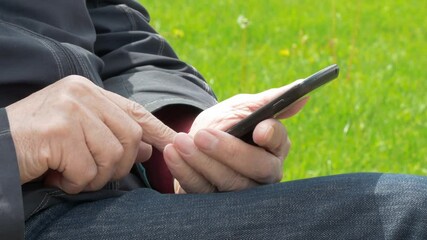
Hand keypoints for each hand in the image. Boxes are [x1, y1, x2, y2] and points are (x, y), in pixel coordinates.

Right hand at [6, 75, 174, 193]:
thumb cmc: (37, 142)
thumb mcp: (78, 132)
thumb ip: (112, 133)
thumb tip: (149, 147)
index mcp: (88, 90)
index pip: (135, 111)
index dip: (159, 131)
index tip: (177, 144)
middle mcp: (81, 94)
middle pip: (130, 137)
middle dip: (119, 165)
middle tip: (93, 173)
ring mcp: (70, 110)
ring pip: (112, 156)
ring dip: (95, 176)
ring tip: (70, 173)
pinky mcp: (59, 132)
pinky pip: (87, 170)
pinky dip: (75, 183)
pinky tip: (56, 175)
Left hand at [163, 83, 307, 192]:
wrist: (198, 142)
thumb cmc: (226, 123)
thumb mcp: (241, 107)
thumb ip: (266, 101)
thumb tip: (301, 88)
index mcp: (274, 146)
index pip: (280, 142)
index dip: (272, 136)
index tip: (259, 129)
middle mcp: (264, 173)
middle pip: (258, 169)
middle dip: (229, 152)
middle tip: (202, 135)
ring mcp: (242, 191)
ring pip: (229, 184)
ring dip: (201, 163)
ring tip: (180, 142)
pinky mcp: (217, 203)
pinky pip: (202, 192)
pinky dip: (185, 172)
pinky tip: (173, 154)